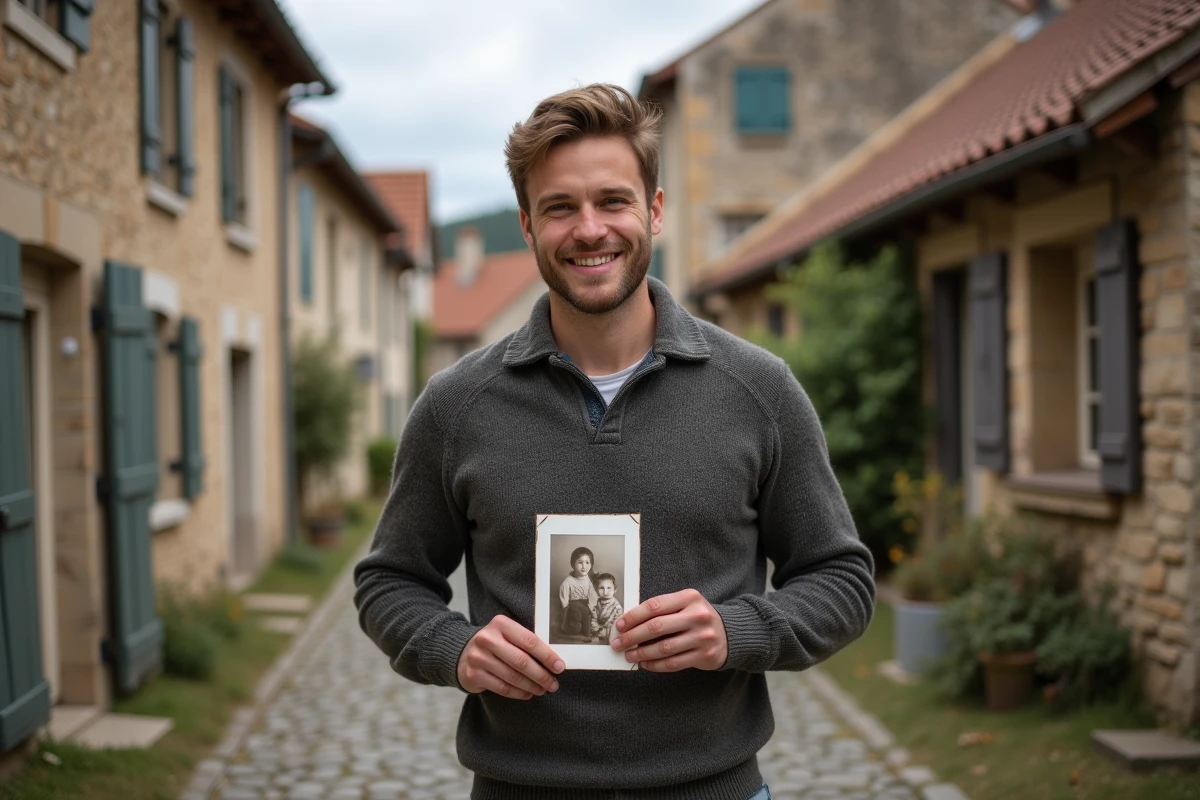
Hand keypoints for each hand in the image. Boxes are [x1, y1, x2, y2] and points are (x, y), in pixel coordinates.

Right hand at [457, 615, 564, 698]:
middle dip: (541, 675)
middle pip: (521, 661)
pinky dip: (519, 693)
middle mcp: (487, 639)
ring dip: (532, 686)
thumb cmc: (495, 644)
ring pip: (513, 677)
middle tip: (553, 684)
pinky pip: (502, 688)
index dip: (547, 655)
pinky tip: (528, 693)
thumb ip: (526, 643)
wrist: (463, 653)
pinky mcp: (473, 675)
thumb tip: (554, 661)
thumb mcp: (508, 635)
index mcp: (500, 624)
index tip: (560, 667)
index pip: (529, 641)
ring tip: (542, 690)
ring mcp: (478, 658)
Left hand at [610, 589, 727, 671]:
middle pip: (656, 627)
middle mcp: (697, 616)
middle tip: (619, 643)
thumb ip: (662, 609)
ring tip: (629, 655)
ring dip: (642, 653)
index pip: (654, 606)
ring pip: (664, 648)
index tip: (619, 625)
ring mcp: (702, 637)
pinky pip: (673, 663)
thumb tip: (629, 622)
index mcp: (689, 597)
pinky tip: (645, 664)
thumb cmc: (697, 617)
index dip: (633, 616)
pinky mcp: (704, 655)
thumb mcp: (685, 604)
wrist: (729, 633)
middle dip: (632, 636)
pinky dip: (655, 665)